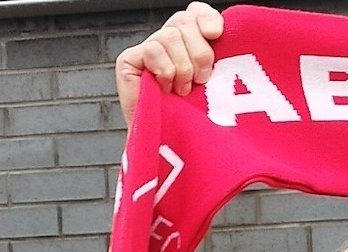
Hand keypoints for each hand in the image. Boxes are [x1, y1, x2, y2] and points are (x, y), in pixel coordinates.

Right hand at [114, 2, 222, 125]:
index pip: (196, 12)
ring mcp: (148, 49)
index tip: (216, 34)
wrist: (173, 143)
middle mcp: (169, 41)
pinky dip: (165, 71)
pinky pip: (153, 50)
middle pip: (185, 21)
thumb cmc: (197, 116)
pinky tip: (165, 88)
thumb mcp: (218, 83)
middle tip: (202, 79)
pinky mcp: (129, 59)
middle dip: (200, 52)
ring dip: (183, 68)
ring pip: (170, 36)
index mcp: (191, 41)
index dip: (206, 18)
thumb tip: (218, 30)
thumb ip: (219, 55)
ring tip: (183, 90)